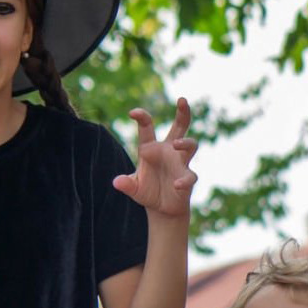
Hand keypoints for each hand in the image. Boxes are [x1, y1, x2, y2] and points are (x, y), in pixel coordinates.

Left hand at [112, 97, 197, 215]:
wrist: (161, 208)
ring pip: (190, 145)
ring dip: (185, 143)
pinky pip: (189, 176)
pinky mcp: (187, 178)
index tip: (133, 113)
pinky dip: (184, 180)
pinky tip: (176, 185)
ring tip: (176, 144)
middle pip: (180, 127)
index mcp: (151, 148)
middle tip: (182, 99)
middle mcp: (168, 151)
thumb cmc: (147, 191)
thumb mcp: (134, 188)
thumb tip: (117, 182)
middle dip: (183, 113)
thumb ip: (126, 184)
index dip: (141, 117)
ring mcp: (180, 163)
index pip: (147, 128)